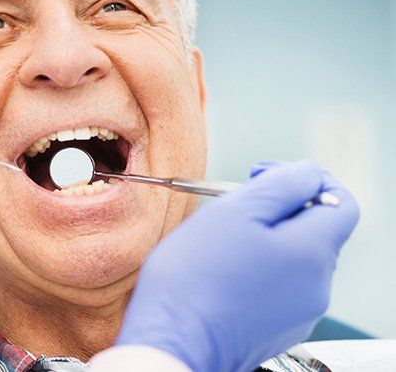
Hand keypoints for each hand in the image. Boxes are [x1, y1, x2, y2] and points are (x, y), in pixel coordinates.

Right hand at [117, 160, 358, 371]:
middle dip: (280, 209)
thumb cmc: (195, 275)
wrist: (172, 340)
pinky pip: (279, 287)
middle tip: (234, 207)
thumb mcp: (235, 210)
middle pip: (315, 230)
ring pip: (294, 258)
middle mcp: (316, 286)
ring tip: (222, 242)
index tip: (264, 176)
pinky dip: (258, 270)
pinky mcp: (278, 329)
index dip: (307, 179)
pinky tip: (222, 272)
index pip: (341, 202)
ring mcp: (299, 312)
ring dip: (266, 240)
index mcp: (312, 252)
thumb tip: (307, 172)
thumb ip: (281, 184)